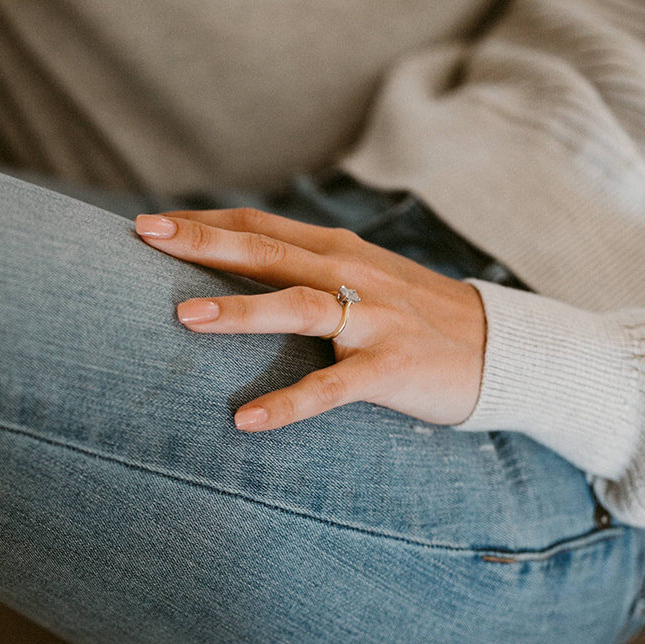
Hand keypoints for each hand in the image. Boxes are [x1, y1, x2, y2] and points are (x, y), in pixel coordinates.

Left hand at [133, 207, 486, 430]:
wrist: (500, 349)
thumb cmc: (413, 317)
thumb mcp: (359, 280)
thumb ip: (303, 272)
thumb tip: (233, 273)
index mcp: (335, 251)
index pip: (256, 226)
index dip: (200, 223)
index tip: (144, 225)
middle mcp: (349, 275)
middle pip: (265, 251)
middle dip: (201, 242)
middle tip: (143, 237)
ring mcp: (372, 320)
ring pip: (296, 307)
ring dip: (239, 310)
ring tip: (184, 318)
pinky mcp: (390, 369)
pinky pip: (332, 388)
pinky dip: (289, 404)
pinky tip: (247, 420)